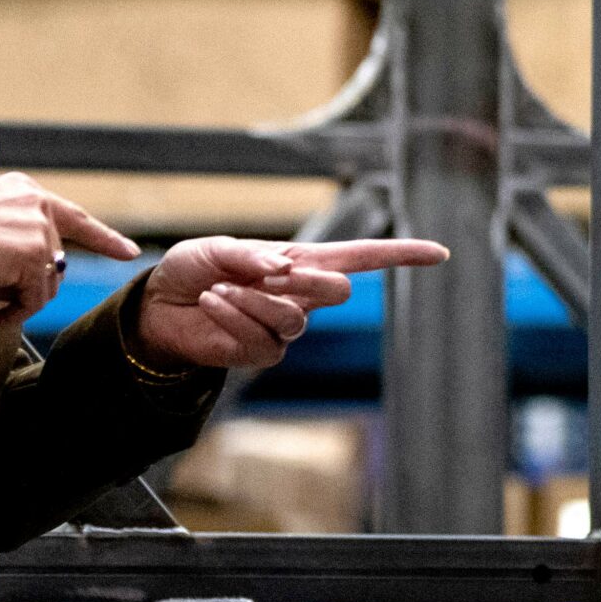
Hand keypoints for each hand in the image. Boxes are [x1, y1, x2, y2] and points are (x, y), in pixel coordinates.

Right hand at [0, 173, 137, 326]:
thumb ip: (13, 234)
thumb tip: (37, 272)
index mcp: (23, 192)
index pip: (74, 217)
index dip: (104, 238)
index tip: (128, 252)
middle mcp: (36, 204)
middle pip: (55, 264)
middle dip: (30, 288)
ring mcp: (37, 228)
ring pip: (46, 285)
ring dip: (17, 302)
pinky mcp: (31, 254)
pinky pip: (34, 299)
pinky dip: (12, 313)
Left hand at [137, 235, 449, 372]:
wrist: (161, 308)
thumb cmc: (193, 269)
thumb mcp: (215, 249)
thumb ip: (249, 256)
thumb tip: (282, 269)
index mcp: (302, 261)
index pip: (363, 257)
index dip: (402, 254)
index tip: (440, 252)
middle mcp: (302, 295)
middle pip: (339, 289)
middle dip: (310, 281)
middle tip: (272, 274)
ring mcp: (285, 328)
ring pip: (295, 318)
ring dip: (254, 301)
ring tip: (219, 289)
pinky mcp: (262, 352)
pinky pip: (261, 337)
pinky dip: (234, 315)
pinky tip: (213, 304)